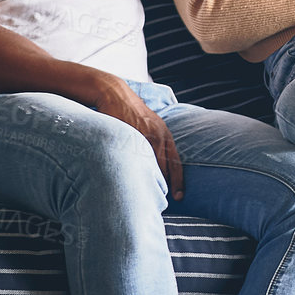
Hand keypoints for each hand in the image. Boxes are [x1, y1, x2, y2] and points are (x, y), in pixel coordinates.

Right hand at [86, 73, 184, 200]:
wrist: (115, 94)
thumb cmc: (131, 112)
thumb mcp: (150, 125)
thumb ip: (156, 143)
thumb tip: (158, 164)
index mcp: (165, 134)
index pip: (176, 162)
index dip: (178, 180)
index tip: (179, 196)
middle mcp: (157, 135)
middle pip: (164, 167)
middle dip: (162, 184)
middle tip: (160, 200)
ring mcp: (142, 135)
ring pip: (149, 164)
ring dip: (148, 180)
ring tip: (144, 195)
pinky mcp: (128, 135)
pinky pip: (132, 157)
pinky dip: (134, 169)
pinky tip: (130, 179)